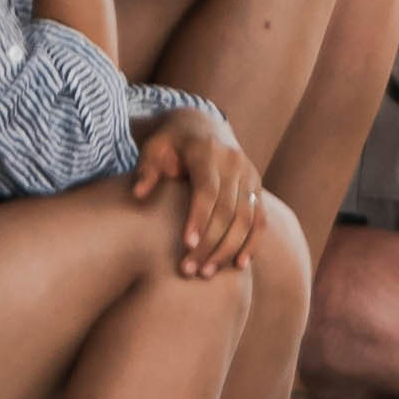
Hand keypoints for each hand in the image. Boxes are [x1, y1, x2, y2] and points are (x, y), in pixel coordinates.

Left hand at [128, 107, 261, 278]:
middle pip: (228, 209)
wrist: (200, 126)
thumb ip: (146, 170)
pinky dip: (252, 242)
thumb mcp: (152, 149)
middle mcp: (234, 163)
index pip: (207, 190)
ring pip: (246, 218)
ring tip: (207, 272)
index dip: (199, 218)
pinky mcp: (256, 188)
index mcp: (208, 152)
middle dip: (211, 243)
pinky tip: (240, 264)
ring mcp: (250, 175)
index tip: (186, 245)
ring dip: (229, 248)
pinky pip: (259, 219)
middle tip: (190, 270)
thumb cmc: (169, 143)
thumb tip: (138, 194)